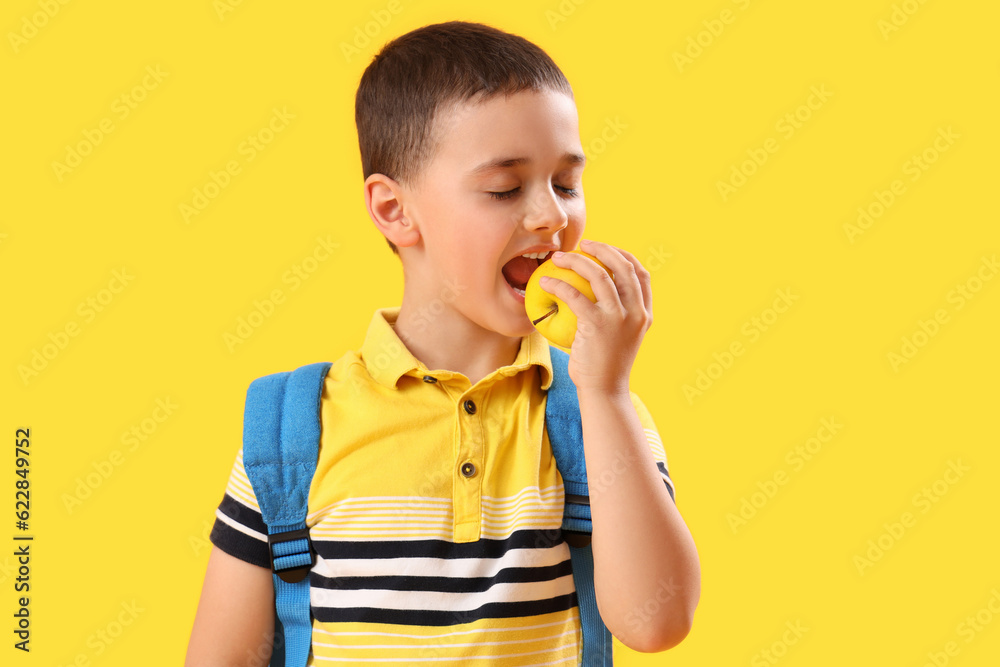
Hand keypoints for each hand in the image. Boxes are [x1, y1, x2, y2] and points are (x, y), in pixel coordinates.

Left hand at [539, 239, 652, 392]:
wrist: (604, 390)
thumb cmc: (604, 365)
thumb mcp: (619, 337)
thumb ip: (615, 315)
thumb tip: (592, 292)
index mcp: (644, 313)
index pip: (640, 273)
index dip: (623, 255)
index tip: (604, 249)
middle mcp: (636, 312)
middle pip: (622, 266)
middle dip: (602, 248)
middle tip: (582, 244)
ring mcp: (619, 318)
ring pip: (599, 275)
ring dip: (576, 260)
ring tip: (558, 257)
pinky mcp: (598, 325)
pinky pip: (575, 296)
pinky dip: (558, 284)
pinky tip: (545, 282)